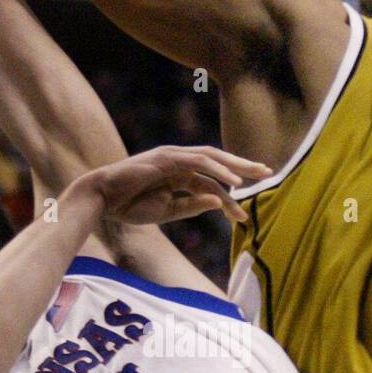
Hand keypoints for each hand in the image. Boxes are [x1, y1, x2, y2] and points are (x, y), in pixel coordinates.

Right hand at [69, 146, 271, 228]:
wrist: (102, 200)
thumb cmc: (129, 206)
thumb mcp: (167, 211)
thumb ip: (192, 205)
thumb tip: (219, 202)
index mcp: (177, 174)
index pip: (210, 181)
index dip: (229, 197)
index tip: (244, 216)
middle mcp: (177, 161)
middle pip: (216, 161)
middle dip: (243, 166)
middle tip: (269, 172)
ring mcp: (171, 156)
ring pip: (210, 157)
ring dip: (235, 165)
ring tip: (257, 174)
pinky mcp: (165, 158)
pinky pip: (197, 162)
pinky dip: (217, 169)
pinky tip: (234, 181)